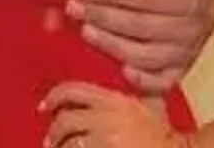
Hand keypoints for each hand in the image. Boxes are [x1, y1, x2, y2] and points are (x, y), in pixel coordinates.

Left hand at [40, 82, 188, 147]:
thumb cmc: (168, 139)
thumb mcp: (154, 106)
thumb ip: (141, 89)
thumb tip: (133, 73)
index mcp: (115, 100)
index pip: (73, 90)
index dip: (53, 97)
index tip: (45, 106)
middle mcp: (107, 117)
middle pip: (65, 120)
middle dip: (54, 132)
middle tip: (50, 141)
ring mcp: (105, 138)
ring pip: (69, 142)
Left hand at [66, 0, 213, 92]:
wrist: (213, 8)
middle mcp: (190, 29)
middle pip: (141, 27)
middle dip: (104, 17)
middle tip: (74, 8)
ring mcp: (185, 53)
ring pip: (145, 55)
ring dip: (112, 45)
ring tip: (84, 31)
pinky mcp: (180, 71)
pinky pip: (162, 82)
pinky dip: (143, 81)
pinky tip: (121, 71)